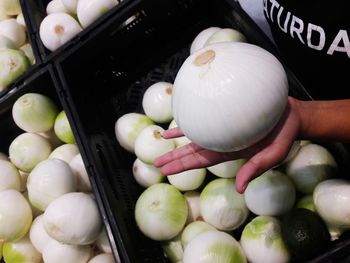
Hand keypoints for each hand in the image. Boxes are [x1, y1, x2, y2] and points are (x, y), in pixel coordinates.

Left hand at [154, 97, 301, 192]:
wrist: (290, 115)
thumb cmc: (284, 137)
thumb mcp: (273, 155)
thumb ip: (256, 169)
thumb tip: (239, 188)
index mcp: (230, 153)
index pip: (201, 162)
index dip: (182, 167)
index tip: (165, 171)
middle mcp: (222, 143)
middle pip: (193, 153)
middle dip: (175, 159)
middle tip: (156, 164)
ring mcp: (222, 130)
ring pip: (195, 138)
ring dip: (178, 142)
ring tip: (160, 142)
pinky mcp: (224, 116)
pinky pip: (203, 118)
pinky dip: (190, 121)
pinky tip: (178, 122)